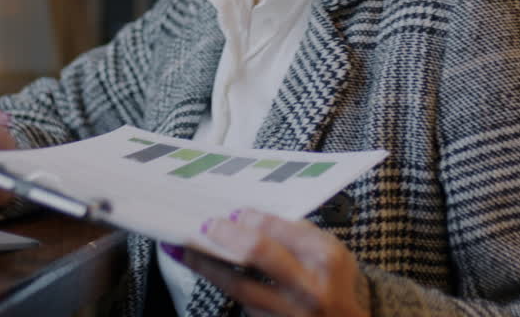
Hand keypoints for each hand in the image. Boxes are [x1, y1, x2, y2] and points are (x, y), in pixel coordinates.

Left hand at [179, 208, 370, 316]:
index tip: (236, 212)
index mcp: (325, 257)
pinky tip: (206, 270)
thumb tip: (252, 219)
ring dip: (208, 265)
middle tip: (205, 224)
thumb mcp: (332, 252)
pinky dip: (221, 284)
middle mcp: (308, 286)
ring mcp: (288, 312)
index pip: (281, 229)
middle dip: (227, 235)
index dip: (253, 218)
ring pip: (238, 285)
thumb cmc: (335, 284)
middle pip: (258, 253)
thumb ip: (298, 234)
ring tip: (184, 249)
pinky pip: (240, 302)